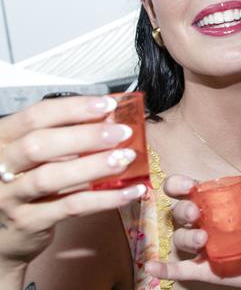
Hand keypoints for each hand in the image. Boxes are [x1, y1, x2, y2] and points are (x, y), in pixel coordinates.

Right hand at [0, 96, 144, 270]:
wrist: (2, 233)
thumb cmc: (25, 182)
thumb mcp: (35, 155)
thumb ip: (65, 136)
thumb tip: (110, 120)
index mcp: (3, 140)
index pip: (34, 116)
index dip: (72, 108)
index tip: (107, 105)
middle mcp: (0, 167)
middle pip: (39, 145)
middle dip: (86, 136)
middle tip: (122, 133)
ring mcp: (11, 197)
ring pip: (51, 177)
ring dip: (94, 165)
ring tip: (126, 158)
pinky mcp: (28, 222)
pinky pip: (71, 207)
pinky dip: (105, 198)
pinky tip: (130, 191)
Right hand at [145, 167, 240, 286]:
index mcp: (216, 202)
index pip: (188, 190)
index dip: (180, 185)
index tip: (188, 186)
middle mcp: (205, 221)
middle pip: (180, 212)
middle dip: (183, 211)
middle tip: (196, 214)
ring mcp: (203, 245)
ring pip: (181, 238)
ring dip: (186, 237)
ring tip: (204, 239)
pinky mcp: (205, 267)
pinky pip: (182, 268)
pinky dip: (165, 268)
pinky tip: (152, 266)